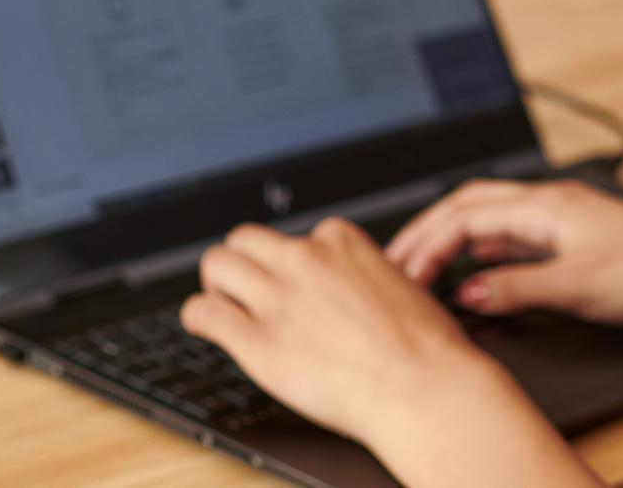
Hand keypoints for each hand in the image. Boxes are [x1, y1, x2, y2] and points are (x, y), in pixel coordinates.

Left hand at [182, 217, 515, 451]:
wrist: (422, 387)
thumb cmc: (424, 346)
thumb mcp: (398, 282)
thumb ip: (360, 274)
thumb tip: (344, 285)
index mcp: (340, 240)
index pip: (297, 236)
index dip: (293, 264)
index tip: (296, 284)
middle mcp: (303, 259)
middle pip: (244, 238)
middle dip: (242, 260)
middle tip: (244, 286)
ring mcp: (277, 298)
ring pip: (216, 264)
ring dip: (217, 283)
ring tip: (224, 302)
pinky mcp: (257, 342)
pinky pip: (204, 313)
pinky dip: (199, 316)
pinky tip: (206, 325)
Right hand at [384, 180, 622, 326]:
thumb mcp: (577, 286)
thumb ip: (517, 288)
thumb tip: (465, 292)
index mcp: (545, 203)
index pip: (465, 213)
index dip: (426, 242)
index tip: (402, 273)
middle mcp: (549, 204)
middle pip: (469, 205)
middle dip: (427, 231)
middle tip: (395, 262)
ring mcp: (560, 220)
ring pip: (489, 220)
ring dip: (452, 240)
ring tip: (423, 267)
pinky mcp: (572, 240)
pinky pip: (511, 238)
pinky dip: (482, 252)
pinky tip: (476, 273)